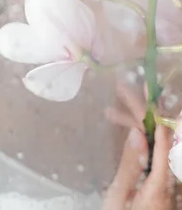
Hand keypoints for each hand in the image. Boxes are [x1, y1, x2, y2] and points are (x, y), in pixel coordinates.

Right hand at [103, 82, 173, 208]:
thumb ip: (130, 166)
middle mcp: (171, 181)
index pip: (165, 138)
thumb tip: (138, 133)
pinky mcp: (164, 186)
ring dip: (138, 125)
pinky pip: (158, 156)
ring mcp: (170, 184)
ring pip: (159, 144)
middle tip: (121, 89)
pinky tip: (127, 133)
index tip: (147, 86)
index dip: (156, 109)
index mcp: (161, 184)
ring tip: (111, 111)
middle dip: (141, 110)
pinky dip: (143, 142)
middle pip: (162, 136)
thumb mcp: (118, 199)